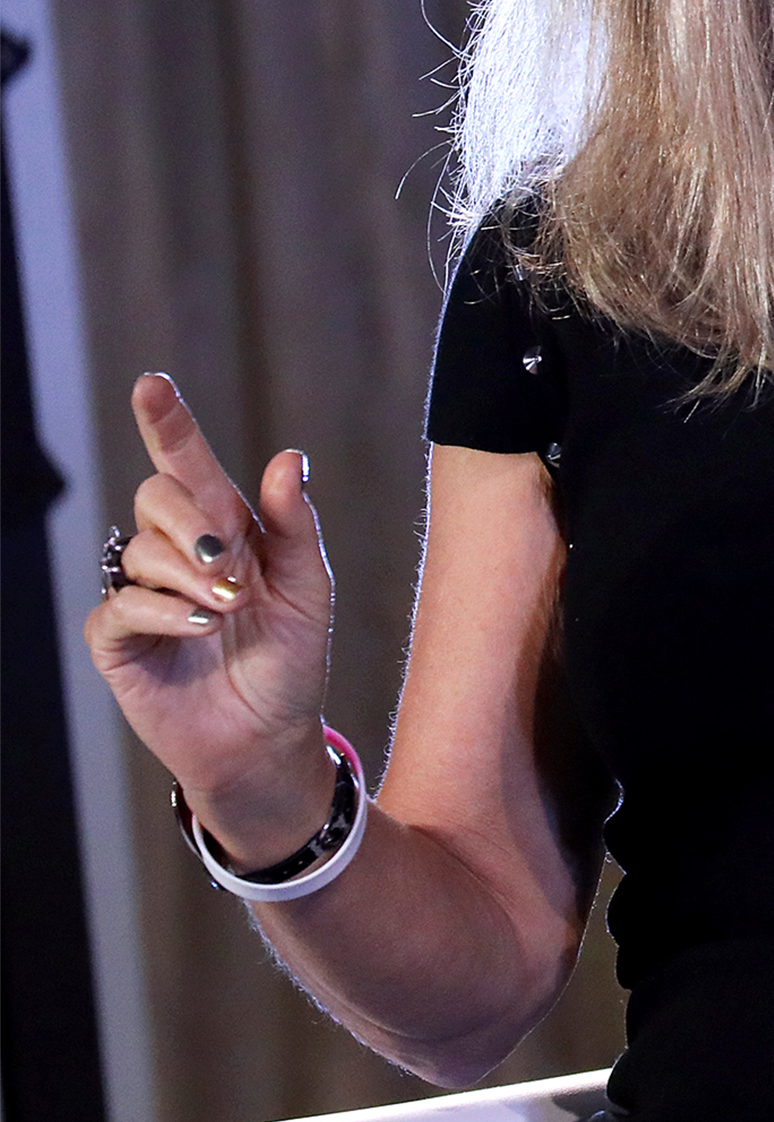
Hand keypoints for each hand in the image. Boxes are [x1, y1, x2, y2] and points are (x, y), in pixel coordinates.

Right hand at [84, 374, 338, 867]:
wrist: (270, 737)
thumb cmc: (291, 660)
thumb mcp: (309, 588)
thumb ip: (294, 525)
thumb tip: (288, 458)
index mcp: (226, 529)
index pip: (188, 464)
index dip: (168, 422)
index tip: (152, 384)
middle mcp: (177, 553)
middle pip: (157, 495)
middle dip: (194, 521)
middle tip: (232, 566)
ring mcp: (142, 595)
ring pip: (140, 549)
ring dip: (190, 576)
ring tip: (228, 612)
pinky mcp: (117, 640)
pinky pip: (121, 604)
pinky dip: (165, 612)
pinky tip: (200, 629)